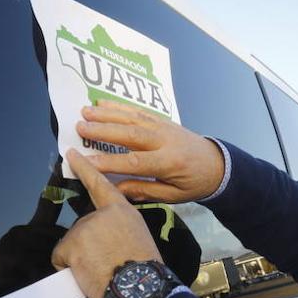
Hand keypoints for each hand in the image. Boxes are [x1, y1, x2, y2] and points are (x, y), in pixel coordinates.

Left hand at [51, 149, 162, 297]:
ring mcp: (84, 227)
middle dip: (89, 247)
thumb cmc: (144, 270)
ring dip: (81, 260)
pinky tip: (86, 275)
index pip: (101, 184)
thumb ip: (120, 229)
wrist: (139, 289)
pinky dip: (68, 269)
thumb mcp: (138, 239)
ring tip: (101, 272)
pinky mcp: (70, 243)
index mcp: (122, 210)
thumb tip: (107, 240)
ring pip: (73, 245)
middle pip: (84, 227)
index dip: (85, 168)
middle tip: (108, 264)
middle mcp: (101, 213)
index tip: (71, 154)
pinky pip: (61, 258)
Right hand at [74, 101, 223, 202]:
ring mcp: (164, 127)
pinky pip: (139, 111)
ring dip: (107, 113)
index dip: (109, 162)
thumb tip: (114, 190)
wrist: (217, 164)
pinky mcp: (162, 120)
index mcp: (169, 163)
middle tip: (79, 127)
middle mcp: (165, 141)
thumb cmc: (194, 183)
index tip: (86, 161)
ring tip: (84, 111)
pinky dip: (120, 106)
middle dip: (104, 130)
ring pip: (133, 118)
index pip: (134, 162)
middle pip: (131, 133)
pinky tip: (102, 102)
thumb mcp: (173, 195)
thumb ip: (144, 191)